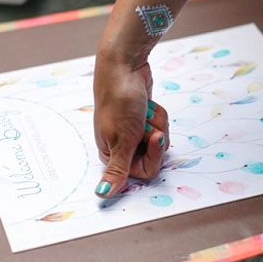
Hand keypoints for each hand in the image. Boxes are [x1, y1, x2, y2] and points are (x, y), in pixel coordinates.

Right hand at [93, 54, 169, 197]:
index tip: (154, 138)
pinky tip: (147, 104)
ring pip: (160, 140)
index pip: (144, 171)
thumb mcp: (121, 139)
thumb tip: (102, 195)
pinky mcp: (143, 119)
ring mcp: (134, 131)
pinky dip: (158, 114)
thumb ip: (117, 170)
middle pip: (155, 156)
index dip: (153, 155)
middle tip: (147, 121)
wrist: (125, 66)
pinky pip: (160, 125)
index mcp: (112, 155)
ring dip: (157, 122)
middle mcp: (122, 146)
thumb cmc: (120, 101)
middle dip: (156, 136)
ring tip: (144, 110)